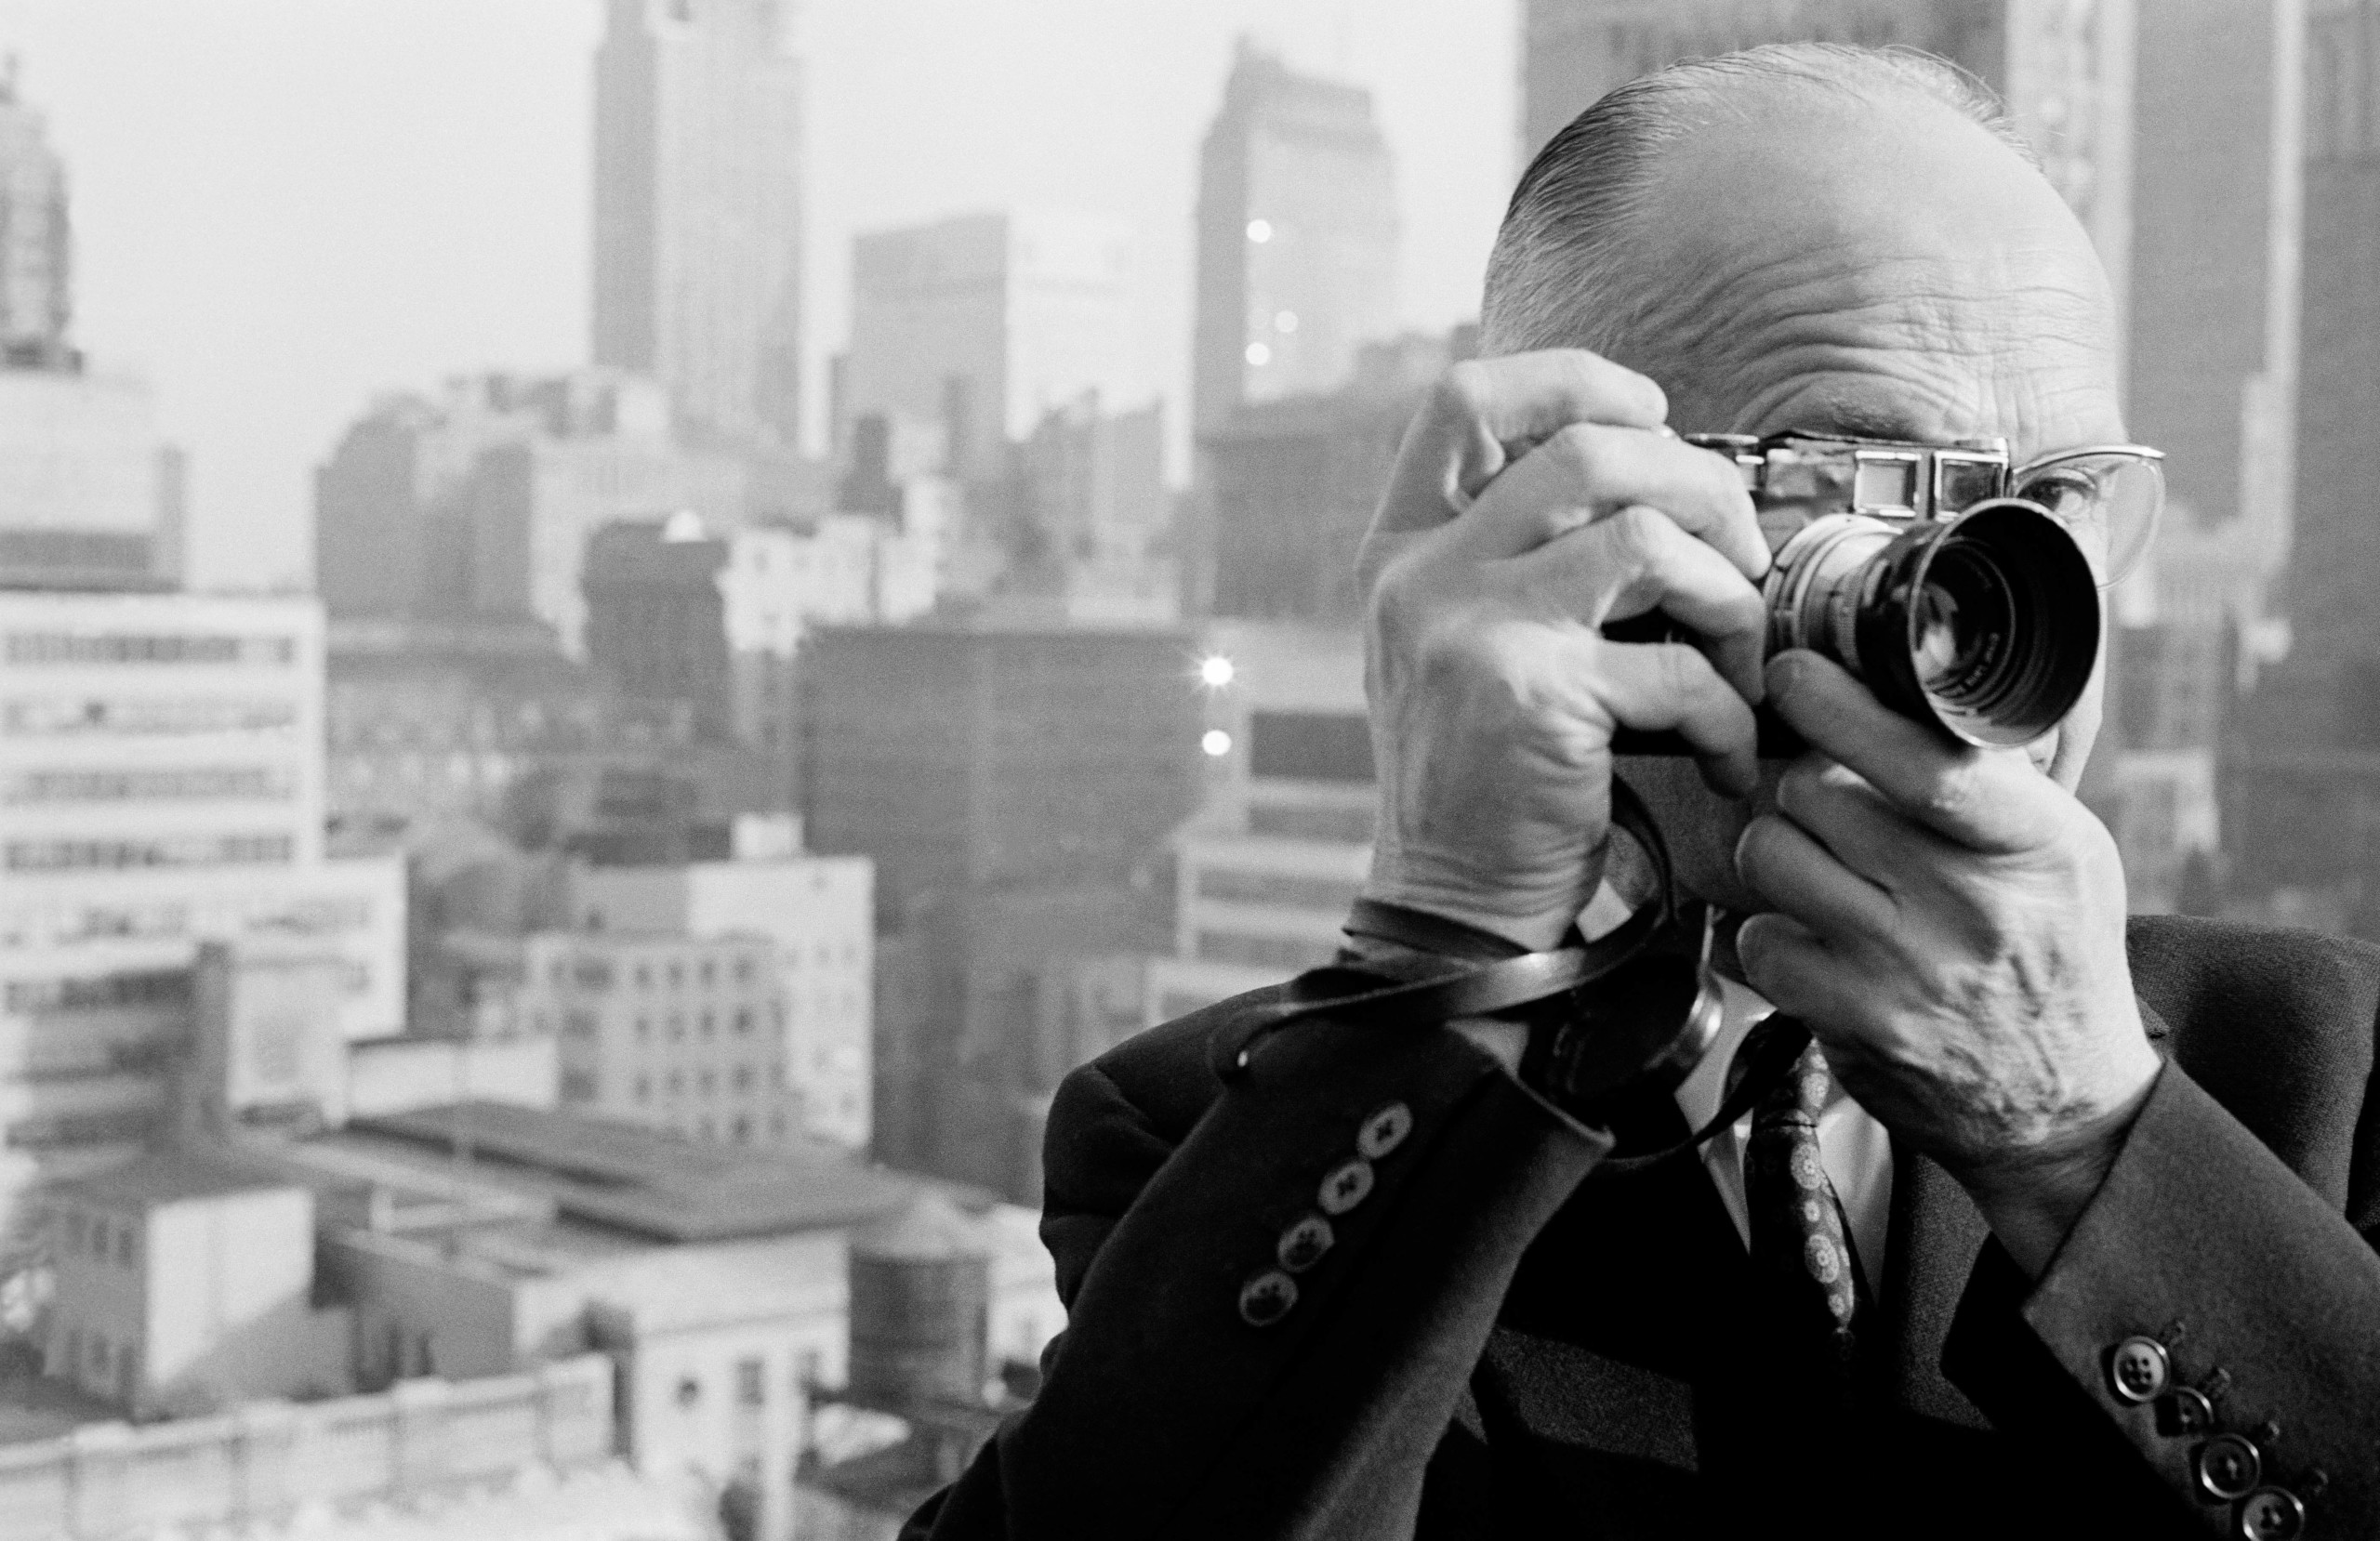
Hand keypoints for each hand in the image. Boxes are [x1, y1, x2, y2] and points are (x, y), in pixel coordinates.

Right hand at [1357, 350, 1770, 951]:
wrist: (1453, 910)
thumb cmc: (1487, 782)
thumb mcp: (1464, 648)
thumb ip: (1519, 559)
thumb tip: (1664, 475)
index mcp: (1403, 551)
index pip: (1464, 400)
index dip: (1572, 380)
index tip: (1652, 417)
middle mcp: (1421, 576)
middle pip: (1588, 451)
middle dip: (1701, 489)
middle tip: (1741, 558)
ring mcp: (1469, 630)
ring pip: (1649, 539)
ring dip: (1730, 600)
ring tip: (1739, 669)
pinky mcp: (1531, 696)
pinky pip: (1678, 667)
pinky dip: (1728, 716)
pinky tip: (1722, 759)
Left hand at [1733, 652, 2161, 1276]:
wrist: (2064, 1102)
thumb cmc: (2049, 949)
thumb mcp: (2059, 850)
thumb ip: (1986, 776)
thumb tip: (1882, 682)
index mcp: (2037, 844)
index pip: (1926, 763)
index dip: (1841, 708)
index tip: (1792, 670)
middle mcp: (1974, 907)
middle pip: (1818, 792)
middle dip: (1805, 786)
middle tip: (1830, 810)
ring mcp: (1909, 971)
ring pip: (1772, 854)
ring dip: (1779, 853)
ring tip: (1822, 871)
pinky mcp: (1855, 1023)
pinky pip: (1759, 938)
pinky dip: (1769, 933)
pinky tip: (1814, 941)